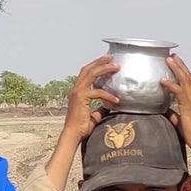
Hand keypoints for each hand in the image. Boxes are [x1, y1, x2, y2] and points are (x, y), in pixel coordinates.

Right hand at [44, 55, 119, 190]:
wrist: (73, 134)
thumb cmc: (81, 126)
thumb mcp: (93, 115)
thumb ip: (100, 108)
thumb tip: (110, 106)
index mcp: (78, 91)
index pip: (86, 73)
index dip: (95, 65)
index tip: (106, 60)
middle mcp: (76, 89)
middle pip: (87, 69)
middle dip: (99, 61)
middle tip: (111, 56)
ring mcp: (77, 92)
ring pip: (91, 74)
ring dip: (104, 68)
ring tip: (116, 66)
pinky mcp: (81, 98)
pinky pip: (97, 92)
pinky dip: (108, 94)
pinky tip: (117, 100)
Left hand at [162, 55, 190, 154]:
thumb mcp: (180, 121)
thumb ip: (172, 114)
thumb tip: (163, 110)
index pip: (188, 82)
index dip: (182, 71)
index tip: (175, 62)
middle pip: (187, 77)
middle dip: (179, 65)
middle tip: (171, 55)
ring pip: (185, 80)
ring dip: (176, 69)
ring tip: (168, 59)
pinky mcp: (189, 107)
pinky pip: (179, 93)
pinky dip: (170, 85)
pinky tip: (162, 80)